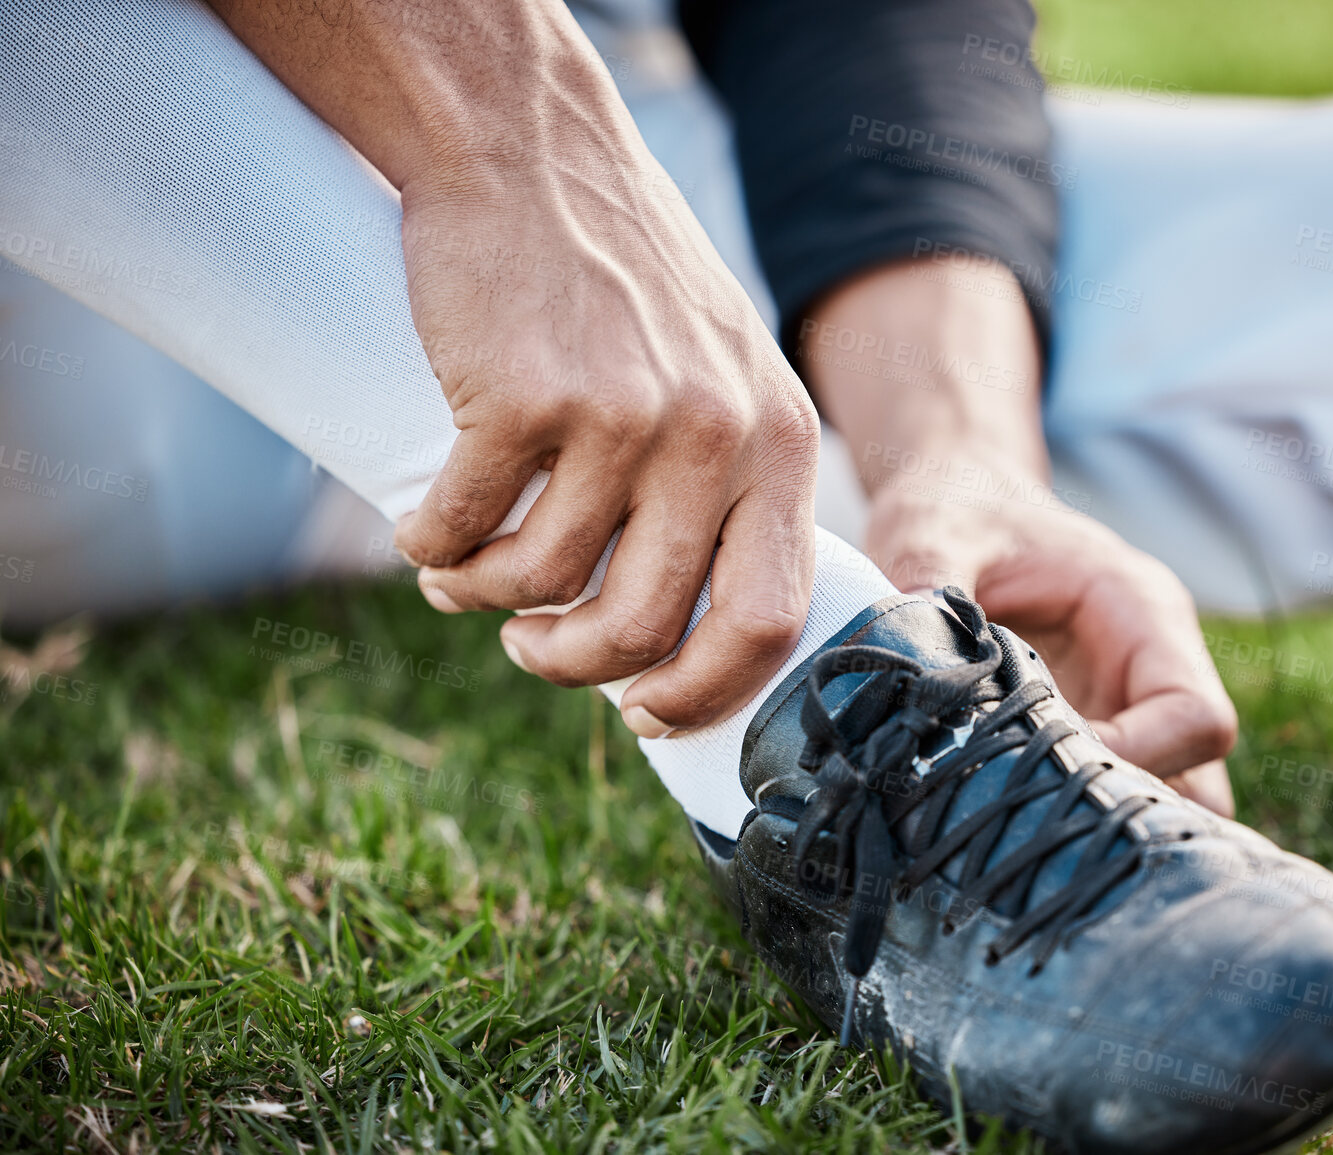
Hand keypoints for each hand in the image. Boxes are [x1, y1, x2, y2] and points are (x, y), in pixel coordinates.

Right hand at [210, 0, 821, 736]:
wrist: (532, 150)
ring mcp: (621, 416)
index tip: (646, 712)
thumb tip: (686, 618)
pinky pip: (465, 529)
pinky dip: (431, 549)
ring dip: (488, 603)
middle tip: (534, 653)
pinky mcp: (525, 398)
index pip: (767, 618)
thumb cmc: (623, 279)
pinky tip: (423, 530)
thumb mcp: (727, 372)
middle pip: (642, 628)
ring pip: (544, 585)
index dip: (703, 691)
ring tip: (465, 575)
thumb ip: (729, 478)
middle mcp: (715, 435)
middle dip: (573, 668)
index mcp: (778, 442)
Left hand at [799, 256, 1235, 814]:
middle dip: (1116, 810)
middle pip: (1195, 778)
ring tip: (1006, 828)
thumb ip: (926, 583)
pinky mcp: (1086, 736)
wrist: (956, 500)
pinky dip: (1058, 823)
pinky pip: (1099, 801)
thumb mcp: (932, 532)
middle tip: (1025, 820)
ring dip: (1090, 826)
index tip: (1046, 772)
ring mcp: (1123, 709)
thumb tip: (907, 654)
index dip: (1137, 760)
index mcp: (1142, 611)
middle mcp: (1150, 668)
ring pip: (1155, 802)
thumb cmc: (957, 507)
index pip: (1196, 716)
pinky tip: (988, 823)